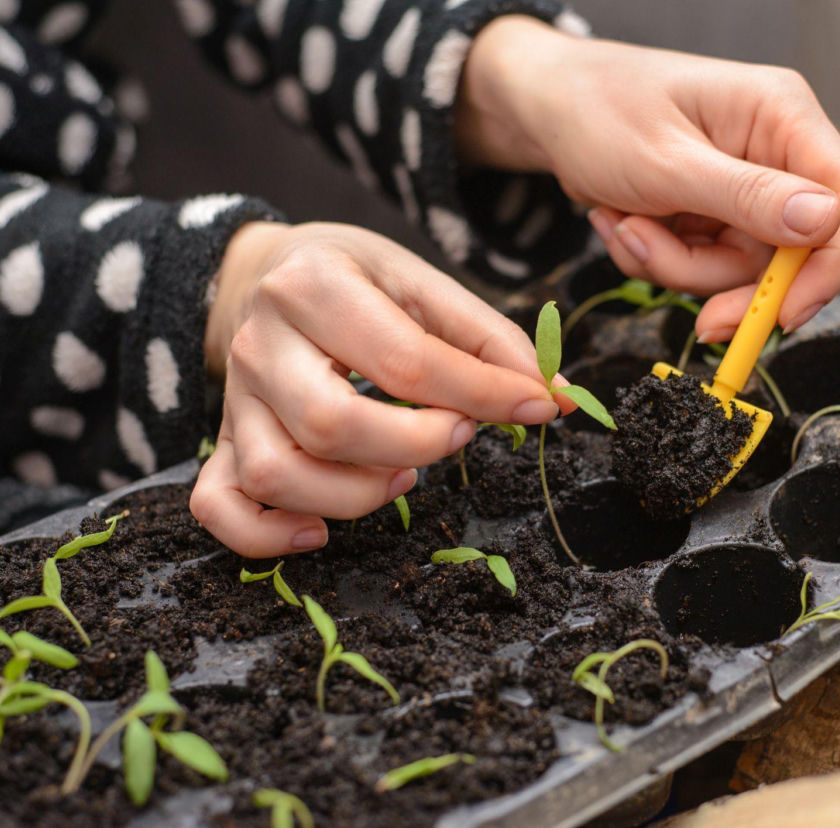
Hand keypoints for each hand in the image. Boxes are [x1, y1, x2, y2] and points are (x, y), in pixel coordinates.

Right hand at [193, 221, 567, 556]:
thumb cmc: (353, 278)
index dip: (483, 395)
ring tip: (403, 476)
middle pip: (332, 425)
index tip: (535, 405)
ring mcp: (234, 400)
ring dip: (356, 495)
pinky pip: (218, 505)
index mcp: (312, 286)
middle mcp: (260, 343)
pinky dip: (266, 534)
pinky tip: (320, 530)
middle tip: (458, 433)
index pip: (405, 362)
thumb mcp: (420, 281)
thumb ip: (488, 338)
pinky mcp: (221, 440)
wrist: (266, 272)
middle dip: (416, 446)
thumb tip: (554, 396)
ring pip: (278, 474)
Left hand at [456, 16, 839, 339]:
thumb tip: (827, 223)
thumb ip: (745, 197)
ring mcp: (739, 189)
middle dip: (721, 281)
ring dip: (671, 264)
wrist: (546, 108)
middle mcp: (772, 154)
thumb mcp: (667, 162)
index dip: (825, 268)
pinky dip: (653, 257)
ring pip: (733, 268)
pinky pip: (696, 264)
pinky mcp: (707, 214)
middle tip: (695, 318)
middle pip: (785, 253)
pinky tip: (616, 220)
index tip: (785, 318)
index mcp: (780, 118)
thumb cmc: (600, 112)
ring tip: (622, 225)